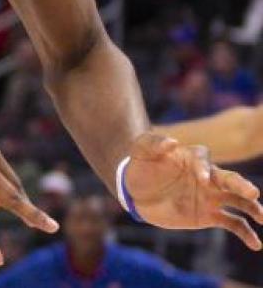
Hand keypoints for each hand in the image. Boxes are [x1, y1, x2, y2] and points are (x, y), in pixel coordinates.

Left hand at [124, 132, 262, 249]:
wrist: (137, 192)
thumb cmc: (141, 166)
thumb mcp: (140, 151)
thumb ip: (152, 143)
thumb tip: (172, 142)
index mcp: (193, 159)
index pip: (204, 160)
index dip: (204, 168)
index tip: (202, 178)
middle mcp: (208, 176)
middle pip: (229, 179)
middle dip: (241, 185)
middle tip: (253, 193)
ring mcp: (211, 196)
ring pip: (237, 201)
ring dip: (251, 208)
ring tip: (262, 217)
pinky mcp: (209, 215)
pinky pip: (233, 223)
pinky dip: (246, 233)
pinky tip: (256, 244)